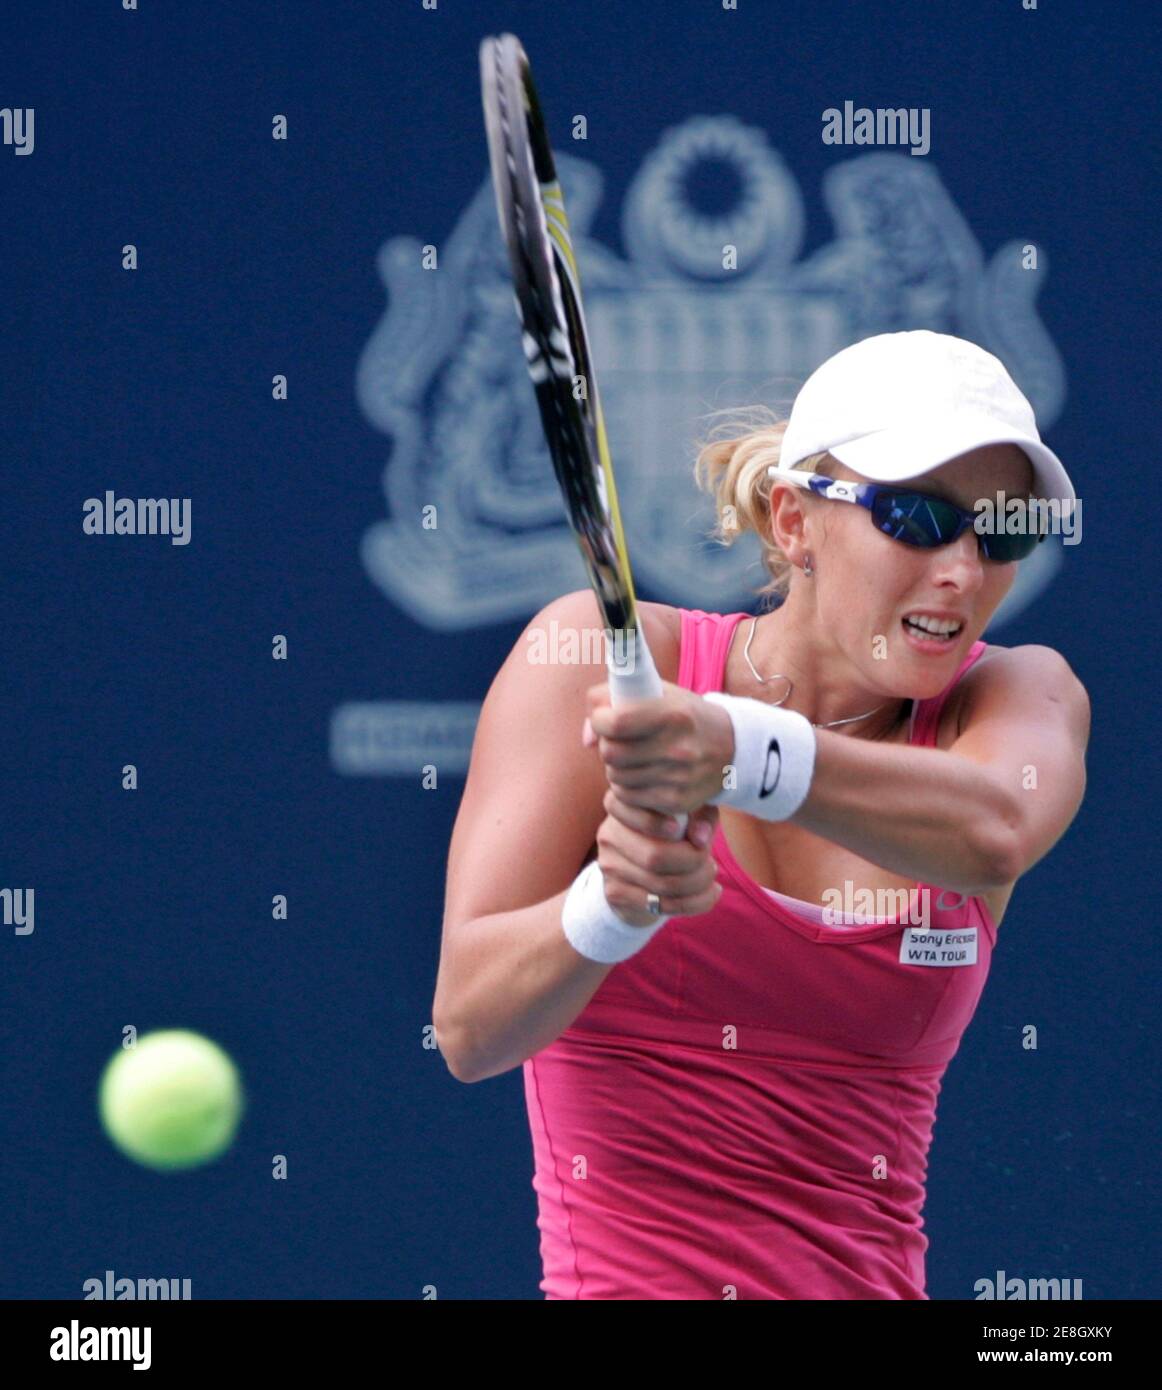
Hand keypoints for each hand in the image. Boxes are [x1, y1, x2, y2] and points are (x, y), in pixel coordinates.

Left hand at [582, 680, 735, 817]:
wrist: (731, 748)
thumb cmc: (683, 715)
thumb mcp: (657, 693)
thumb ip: (612, 699)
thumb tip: (587, 738)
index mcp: (673, 714)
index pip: (615, 723)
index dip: (600, 720)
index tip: (604, 719)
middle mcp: (677, 748)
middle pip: (611, 753)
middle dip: (607, 745)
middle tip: (619, 740)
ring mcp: (678, 779)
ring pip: (616, 777)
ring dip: (616, 767)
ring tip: (633, 756)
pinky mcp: (676, 802)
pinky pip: (628, 797)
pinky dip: (626, 786)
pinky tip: (641, 774)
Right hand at [595, 787, 722, 926]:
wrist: (638, 878)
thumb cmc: (669, 838)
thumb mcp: (686, 819)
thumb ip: (699, 817)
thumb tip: (701, 835)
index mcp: (623, 806)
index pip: (638, 812)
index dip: (664, 824)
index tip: (693, 834)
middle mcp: (609, 834)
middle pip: (656, 856)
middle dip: (695, 863)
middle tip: (712, 862)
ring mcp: (609, 865)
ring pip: (662, 884)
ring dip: (699, 884)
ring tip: (711, 876)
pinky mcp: (615, 893)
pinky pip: (662, 904)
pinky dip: (696, 903)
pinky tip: (709, 894)